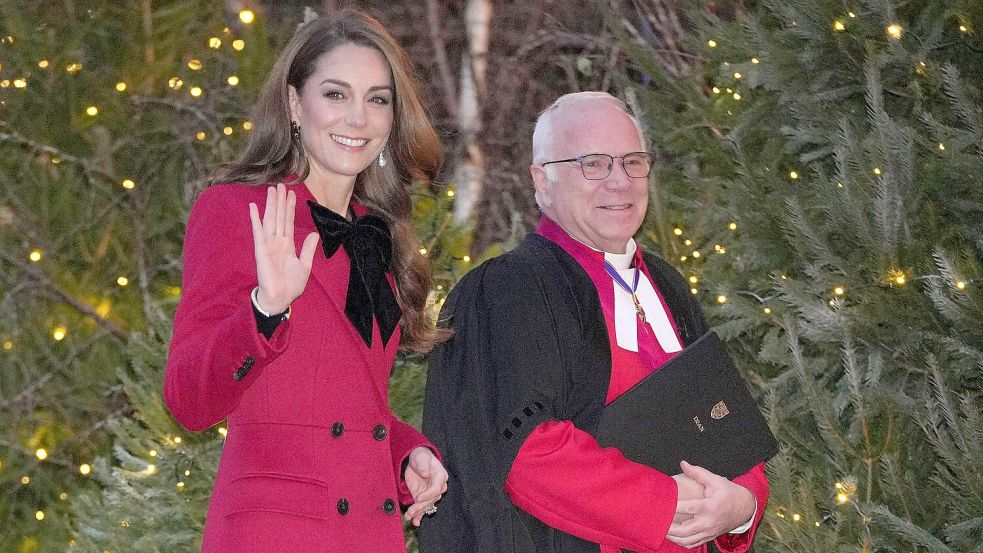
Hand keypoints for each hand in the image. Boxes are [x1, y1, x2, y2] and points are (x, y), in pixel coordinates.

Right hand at [248, 183, 319, 312]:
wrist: (281, 297)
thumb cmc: (291, 285)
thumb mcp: (305, 265)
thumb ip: (308, 249)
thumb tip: (315, 234)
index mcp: (287, 245)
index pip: (288, 222)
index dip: (290, 208)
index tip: (291, 194)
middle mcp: (277, 242)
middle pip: (279, 217)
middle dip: (280, 201)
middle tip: (281, 185)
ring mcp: (268, 244)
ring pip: (270, 220)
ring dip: (270, 205)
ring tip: (272, 190)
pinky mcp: (261, 249)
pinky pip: (258, 231)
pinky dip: (255, 219)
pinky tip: (253, 207)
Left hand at [403, 446, 448, 526]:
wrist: (417, 460)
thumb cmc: (421, 457)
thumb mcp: (421, 458)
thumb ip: (423, 466)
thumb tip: (425, 474)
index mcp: (440, 476)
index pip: (436, 488)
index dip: (428, 494)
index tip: (418, 498)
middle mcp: (438, 486)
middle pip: (432, 499)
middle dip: (421, 506)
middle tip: (411, 511)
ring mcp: (431, 493)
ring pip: (427, 505)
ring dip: (418, 512)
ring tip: (409, 516)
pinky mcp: (423, 497)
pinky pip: (423, 507)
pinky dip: (419, 515)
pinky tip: (415, 522)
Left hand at [666, 461, 754, 548]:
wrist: (745, 508)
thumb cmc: (729, 492)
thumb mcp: (715, 480)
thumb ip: (697, 473)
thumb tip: (683, 463)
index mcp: (709, 506)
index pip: (687, 508)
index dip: (673, 506)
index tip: (662, 503)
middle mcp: (708, 522)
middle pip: (684, 530)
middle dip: (669, 527)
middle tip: (658, 520)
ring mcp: (709, 532)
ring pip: (687, 540)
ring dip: (674, 537)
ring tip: (663, 529)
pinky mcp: (710, 537)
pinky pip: (693, 544)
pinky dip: (682, 542)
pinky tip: (674, 536)